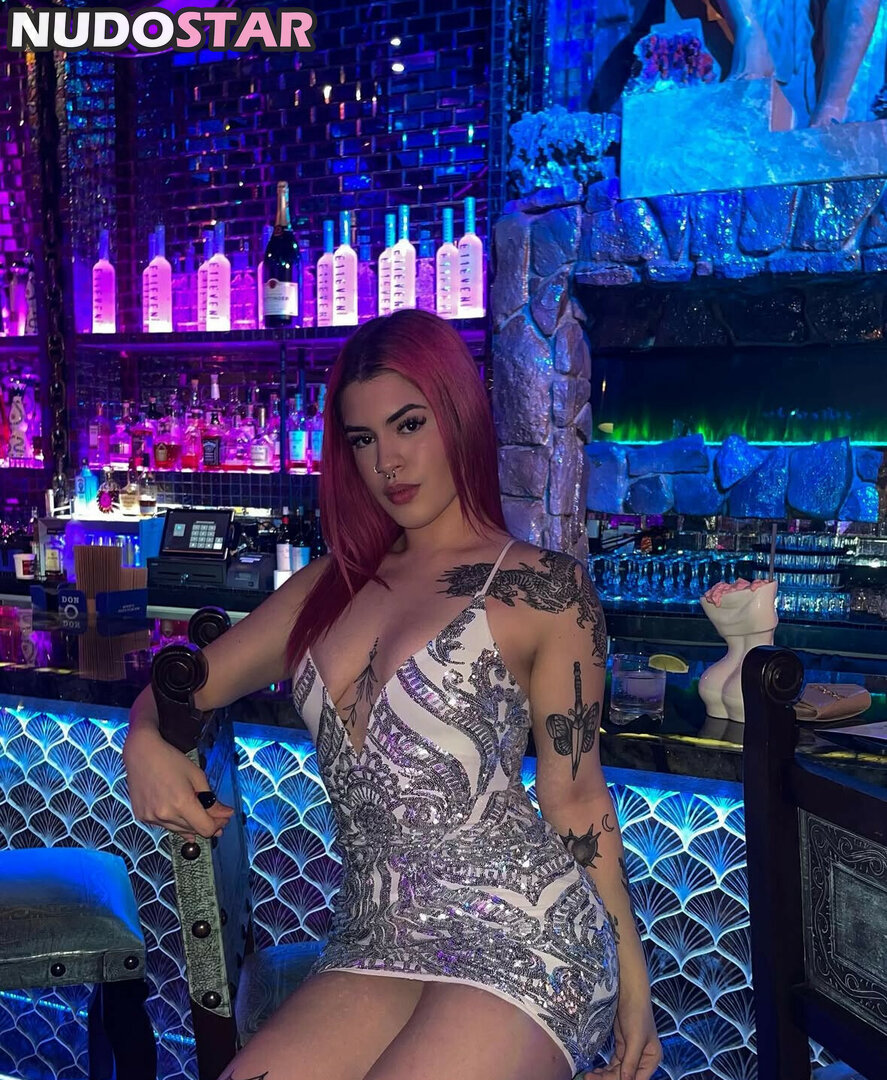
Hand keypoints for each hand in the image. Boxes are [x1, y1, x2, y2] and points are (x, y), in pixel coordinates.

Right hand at [123, 725, 234, 839]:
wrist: (141, 754)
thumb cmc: (170, 760)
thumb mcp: (197, 776)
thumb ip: (212, 799)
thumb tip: (225, 814)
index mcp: (182, 803)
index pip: (206, 829)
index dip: (218, 825)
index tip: (223, 818)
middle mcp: (165, 814)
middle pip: (193, 831)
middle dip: (206, 822)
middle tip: (214, 814)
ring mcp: (151, 817)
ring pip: (179, 830)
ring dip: (190, 823)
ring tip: (194, 809)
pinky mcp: (142, 817)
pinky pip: (164, 825)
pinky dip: (174, 820)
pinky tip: (177, 809)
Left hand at [583, 991, 660, 1079]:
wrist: (628, 991)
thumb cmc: (637, 1012)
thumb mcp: (635, 1038)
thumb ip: (631, 1061)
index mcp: (651, 1059)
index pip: (637, 1079)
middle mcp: (643, 1058)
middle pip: (625, 1076)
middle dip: (609, 1079)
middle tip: (589, 1078)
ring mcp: (631, 1052)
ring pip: (618, 1071)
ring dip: (604, 1075)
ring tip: (589, 1075)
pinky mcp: (622, 1046)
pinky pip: (613, 1063)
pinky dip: (605, 1068)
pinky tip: (595, 1071)